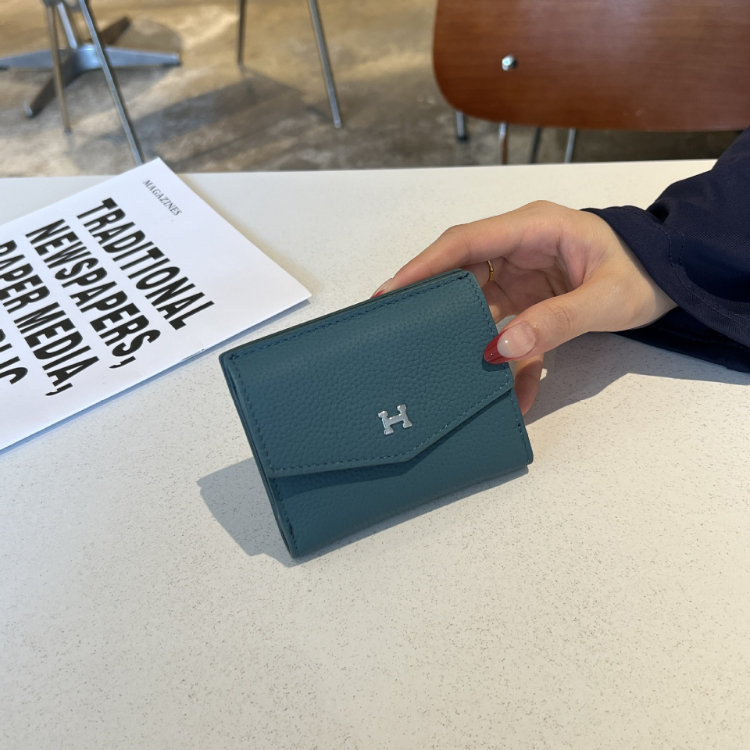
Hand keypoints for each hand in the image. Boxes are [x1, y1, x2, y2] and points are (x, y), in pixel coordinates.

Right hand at [372, 201, 675, 414]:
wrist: (672, 277)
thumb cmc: (645, 272)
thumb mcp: (606, 298)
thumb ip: (556, 321)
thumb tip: (500, 347)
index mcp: (535, 228)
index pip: (467, 242)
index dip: (425, 265)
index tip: (392, 291)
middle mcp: (520, 248)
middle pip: (461, 272)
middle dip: (433, 302)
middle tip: (399, 331)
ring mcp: (522, 275)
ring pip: (477, 305)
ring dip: (468, 337)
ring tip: (446, 366)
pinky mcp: (529, 300)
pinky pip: (505, 329)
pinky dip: (506, 359)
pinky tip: (509, 390)